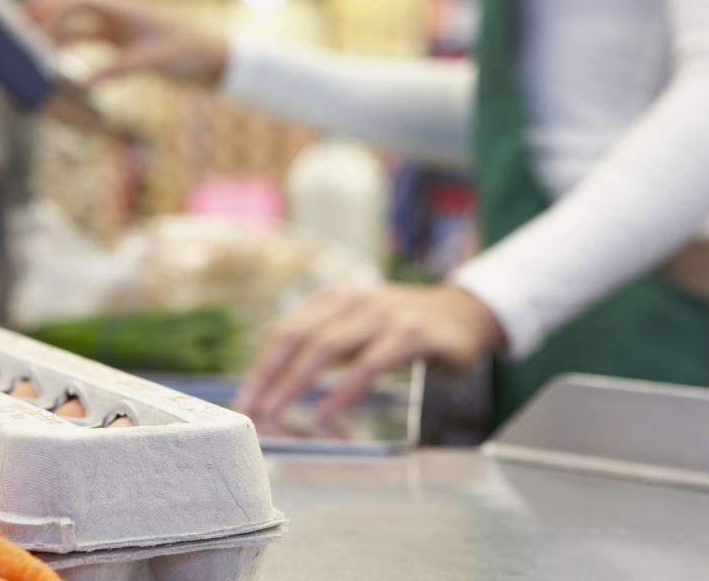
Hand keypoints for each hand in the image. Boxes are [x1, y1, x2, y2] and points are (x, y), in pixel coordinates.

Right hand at [24, 0, 229, 88]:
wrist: (217, 58)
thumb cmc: (191, 52)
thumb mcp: (154, 61)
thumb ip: (117, 69)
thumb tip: (82, 83)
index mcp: (123, 6)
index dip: (50, 5)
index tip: (29, 24)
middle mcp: (117, 10)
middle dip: (42, 6)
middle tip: (15, 25)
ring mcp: (119, 25)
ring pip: (76, 19)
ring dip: (53, 28)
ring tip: (27, 44)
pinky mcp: (122, 41)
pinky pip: (88, 38)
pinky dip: (69, 46)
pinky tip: (55, 61)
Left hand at [233, 284, 503, 419]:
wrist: (464, 314)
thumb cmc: (400, 328)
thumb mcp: (357, 329)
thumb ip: (324, 348)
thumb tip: (276, 385)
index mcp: (334, 298)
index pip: (286, 329)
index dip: (262, 365)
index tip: (244, 399)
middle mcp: (353, 300)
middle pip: (298, 335)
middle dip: (270, 374)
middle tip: (253, 410)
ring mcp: (382, 314)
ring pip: (327, 345)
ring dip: (296, 381)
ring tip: (276, 411)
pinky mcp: (411, 334)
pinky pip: (369, 363)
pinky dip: (344, 389)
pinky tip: (326, 411)